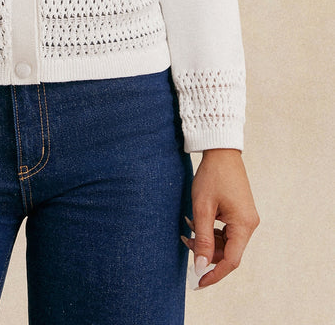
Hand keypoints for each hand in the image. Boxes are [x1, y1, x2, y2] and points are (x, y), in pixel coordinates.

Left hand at [183, 149, 258, 287]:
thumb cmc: (212, 176)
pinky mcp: (240, 212)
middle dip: (205, 252)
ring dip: (206, 240)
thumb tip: (199, 267)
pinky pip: (226, 230)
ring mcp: (245, 218)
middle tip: (184, 242)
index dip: (214, 274)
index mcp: (244, 225)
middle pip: (228, 252)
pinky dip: (210, 230)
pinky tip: (195, 221)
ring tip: (186, 229)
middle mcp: (249, 224)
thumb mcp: (202, 208)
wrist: (221, 150)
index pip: (231, 261)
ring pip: (226, 242)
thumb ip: (202, 239)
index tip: (198, 283)